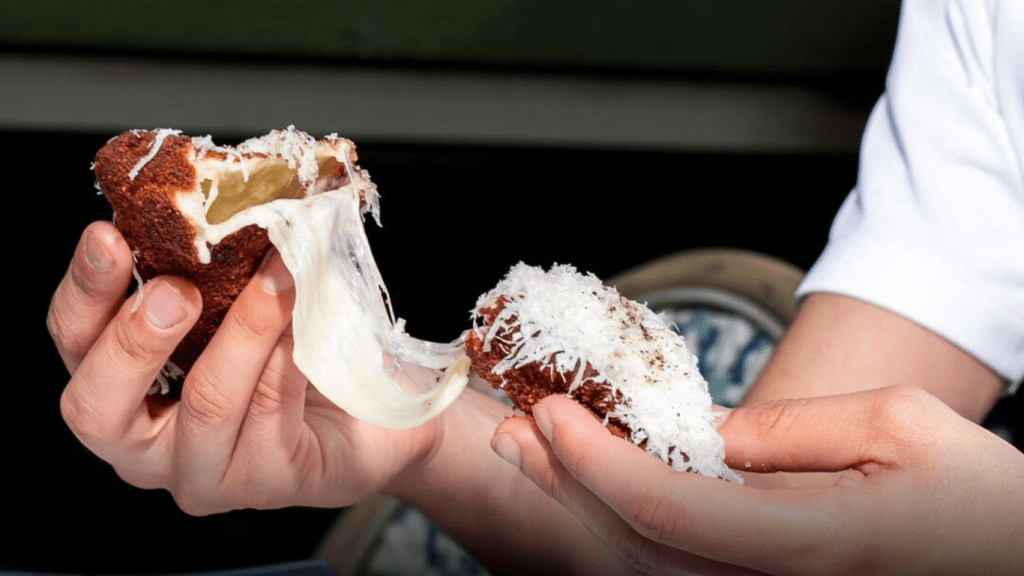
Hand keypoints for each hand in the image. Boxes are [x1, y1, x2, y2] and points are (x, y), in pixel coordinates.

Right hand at [47, 222, 437, 513]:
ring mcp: (206, 473)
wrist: (377, 413)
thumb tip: (223, 202)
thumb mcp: (241, 307)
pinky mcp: (269, 481)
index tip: (108, 236)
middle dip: (133, 339)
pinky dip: (288, 352)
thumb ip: (213, 275)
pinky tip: (305, 319)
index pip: (75, 343)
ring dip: (245, 328)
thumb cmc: (294, 354)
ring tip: (278, 274)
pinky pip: (271, 410)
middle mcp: (149, 444)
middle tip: (177, 289)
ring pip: (206, 401)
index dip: (86, 290)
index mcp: (124, 390)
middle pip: (96, 407)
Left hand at [492, 388, 1023, 575]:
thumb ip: (792, 430)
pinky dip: (622, 526)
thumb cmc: (977, 497)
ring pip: (647, 567)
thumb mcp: (900, 427)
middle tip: (517, 427)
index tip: (552, 411)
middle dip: (567, 484)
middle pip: (638, 546)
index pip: (669, 511)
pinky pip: (675, 568)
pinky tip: (594, 485)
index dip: (597, 463)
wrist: (1008, 554)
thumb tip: (706, 434)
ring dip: (581, 507)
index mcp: (809, 544)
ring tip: (536, 449)